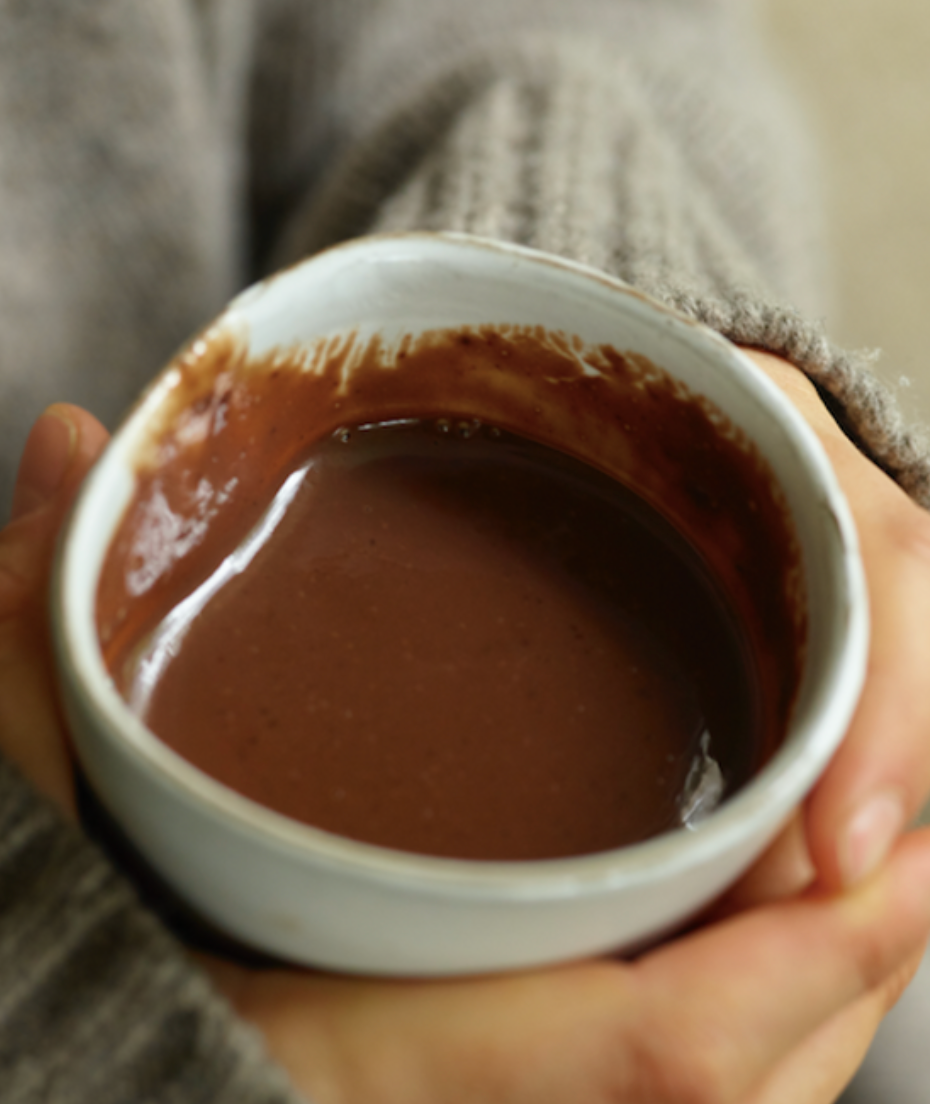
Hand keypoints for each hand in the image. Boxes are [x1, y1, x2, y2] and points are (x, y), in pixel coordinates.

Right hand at [3, 386, 929, 1103]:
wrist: (73, 1076)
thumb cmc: (76, 964)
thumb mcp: (56, 790)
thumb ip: (47, 637)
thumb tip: (59, 444)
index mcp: (354, 1074)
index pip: (652, 1057)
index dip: (805, 966)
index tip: (905, 855)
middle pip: (735, 1098)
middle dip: (843, 976)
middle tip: (894, 836)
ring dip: (817, 1003)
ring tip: (855, 878)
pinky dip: (757, 1041)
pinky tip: (763, 952)